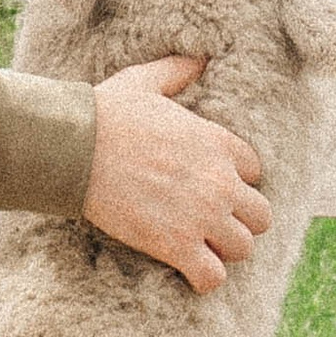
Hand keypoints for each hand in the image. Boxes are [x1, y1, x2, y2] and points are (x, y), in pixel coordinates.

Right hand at [83, 57, 271, 292]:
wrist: (74, 147)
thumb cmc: (107, 113)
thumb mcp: (147, 81)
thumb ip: (178, 70)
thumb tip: (197, 58)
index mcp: (218, 142)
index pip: (256, 171)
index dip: (236, 181)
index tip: (213, 186)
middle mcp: (220, 181)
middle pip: (261, 216)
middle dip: (239, 221)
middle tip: (212, 223)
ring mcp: (202, 216)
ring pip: (242, 249)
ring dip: (223, 251)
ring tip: (199, 248)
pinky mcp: (176, 245)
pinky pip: (213, 277)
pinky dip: (203, 279)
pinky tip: (187, 272)